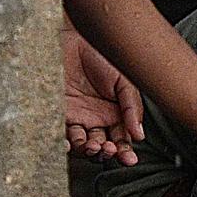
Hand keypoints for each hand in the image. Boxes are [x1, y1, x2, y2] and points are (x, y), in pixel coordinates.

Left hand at [64, 24, 143, 164]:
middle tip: (109, 150)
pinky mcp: (57, 113)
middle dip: (107, 152)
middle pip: (103, 144)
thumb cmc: (101, 54)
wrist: (74, 38)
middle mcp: (96, 117)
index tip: (129, 158)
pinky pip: (61, 133)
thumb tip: (138, 135)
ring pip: (83, 143)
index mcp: (116, 112)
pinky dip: (65, 143)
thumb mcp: (125, 81)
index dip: (126, 150)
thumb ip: (132, 108)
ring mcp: (77, 116)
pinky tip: (70, 145)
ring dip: (89, 149)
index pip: (122, 138)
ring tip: (94, 146)